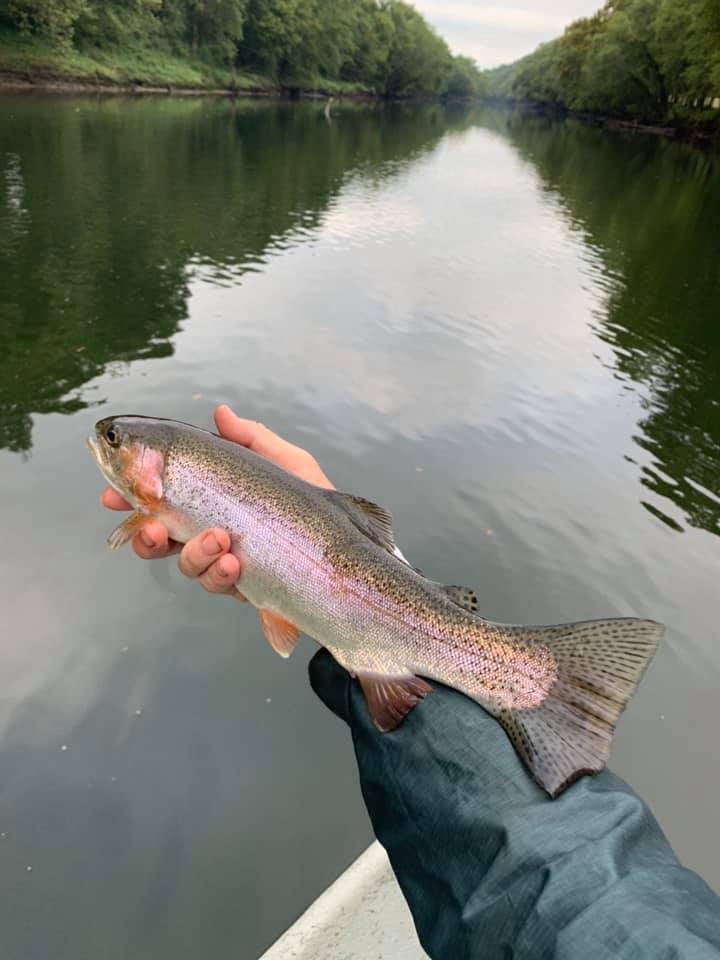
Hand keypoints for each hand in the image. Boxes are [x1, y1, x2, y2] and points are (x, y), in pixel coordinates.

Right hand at [100, 404, 332, 598]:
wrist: (348, 560)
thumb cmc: (317, 507)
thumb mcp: (289, 464)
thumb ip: (253, 440)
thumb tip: (219, 411)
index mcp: (214, 502)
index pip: (165, 498)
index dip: (134, 498)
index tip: (112, 495)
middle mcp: (212, 534)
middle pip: (159, 538)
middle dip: (143, 535)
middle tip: (149, 527)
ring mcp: (225, 564)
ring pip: (185, 564)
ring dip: (194, 553)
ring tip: (220, 539)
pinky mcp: (243, 590)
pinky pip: (216, 585)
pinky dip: (220, 574)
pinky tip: (236, 564)